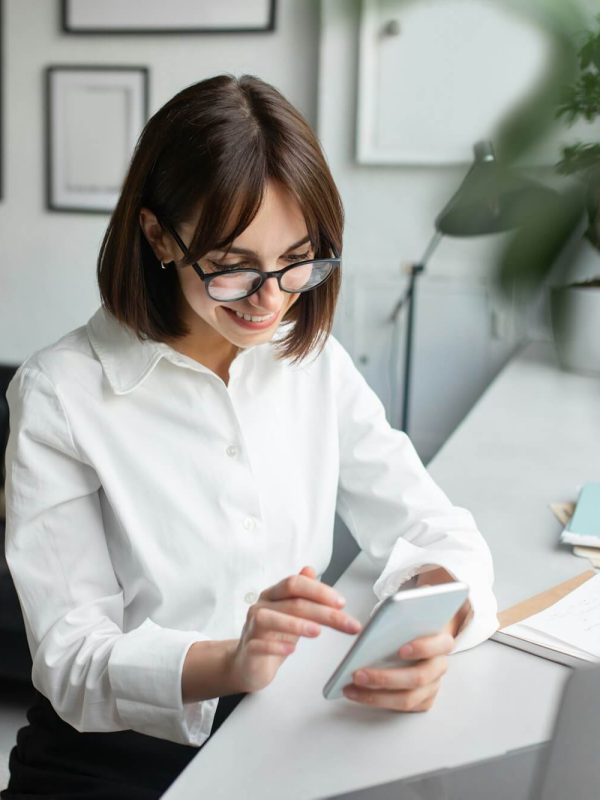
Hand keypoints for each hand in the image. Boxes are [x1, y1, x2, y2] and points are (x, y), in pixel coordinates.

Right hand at [229, 566, 361, 693]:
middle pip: (292, 602)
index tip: (341, 603)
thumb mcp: (291, 613)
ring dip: (296, 625)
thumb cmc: (273, 635)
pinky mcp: (248, 649)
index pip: (295, 584)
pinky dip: (276, 646)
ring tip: (318, 632)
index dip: (319, 591)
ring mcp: (253, 627)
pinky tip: (291, 649)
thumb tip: (310, 570)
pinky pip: (259, 644)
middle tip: (347, 623)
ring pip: (271, 619)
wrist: (248, 662)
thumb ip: (301, 593)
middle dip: (323, 612)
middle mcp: (262, 606)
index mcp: (274, 594)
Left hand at [342, 630, 453, 710]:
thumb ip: (398, 623)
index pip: (438, 646)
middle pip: (417, 678)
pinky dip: (377, 701)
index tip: (400, 650)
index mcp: (442, 642)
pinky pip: (401, 708)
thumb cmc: (411, 628)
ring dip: (376, 696)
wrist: (421, 639)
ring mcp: (432, 686)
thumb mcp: (407, 619)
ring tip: (352, 688)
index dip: (421, 648)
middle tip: (358, 674)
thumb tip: (372, 633)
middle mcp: (439, 666)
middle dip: (385, 678)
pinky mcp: (423, 701)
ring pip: (407, 699)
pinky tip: (359, 693)